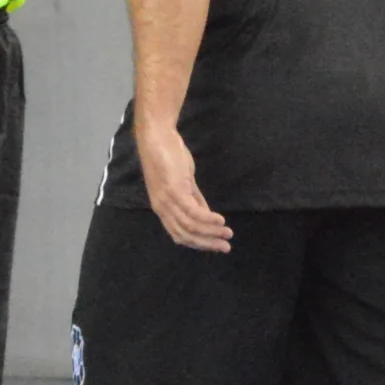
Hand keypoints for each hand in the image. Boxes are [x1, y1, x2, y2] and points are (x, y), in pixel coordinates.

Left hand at [137, 119, 231, 252]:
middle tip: (225, 247)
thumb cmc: (168, 157)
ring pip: (190, 226)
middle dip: (207, 243)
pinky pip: (193, 211)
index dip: (198, 243)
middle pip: (185, 235)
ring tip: (227, 234)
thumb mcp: (182, 182)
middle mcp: (162, 208)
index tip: (215, 246)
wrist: (157, 137)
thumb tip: (206, 214)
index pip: (179, 235)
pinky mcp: (174, 190)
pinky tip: (221, 221)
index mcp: (162, 208)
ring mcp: (167, 200)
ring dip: (211, 233)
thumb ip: (193, 199)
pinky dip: (208, 219)